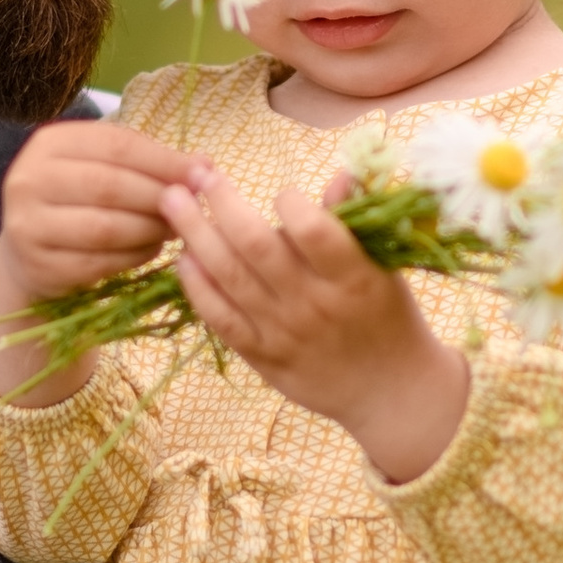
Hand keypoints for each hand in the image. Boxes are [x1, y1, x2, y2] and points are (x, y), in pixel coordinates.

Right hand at [0, 122, 206, 402]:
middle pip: (109, 186)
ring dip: (149, 230)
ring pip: (105, 228)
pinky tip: (149, 250)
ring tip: (172, 230)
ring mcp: (26, 225)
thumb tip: (205, 166)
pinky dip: (133, 257)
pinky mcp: (37, 266)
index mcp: (48, 143)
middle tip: (191, 209)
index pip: (116, 145)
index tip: (202, 174)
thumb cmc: (79, 200)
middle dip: (158, 198)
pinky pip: (98, 263)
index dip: (164, 160)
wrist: (31, 251)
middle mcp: (28, 179)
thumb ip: (151, 162)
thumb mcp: (107, 168)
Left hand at [167, 171, 469, 483]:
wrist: (388, 390)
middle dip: (223, 204)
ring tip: (173, 203)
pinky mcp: (262, 356)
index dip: (290, 203)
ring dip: (197, 236)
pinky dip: (198, 288)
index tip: (283, 193)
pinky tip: (182, 259)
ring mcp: (284, 332)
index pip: (313, 231)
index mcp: (353, 277)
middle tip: (199, 175)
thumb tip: (340, 172)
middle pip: (257, 247)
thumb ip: (354, 222)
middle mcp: (314, 303)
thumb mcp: (384, 267)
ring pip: (231, 278)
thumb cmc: (389, 317)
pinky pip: (221, 319)